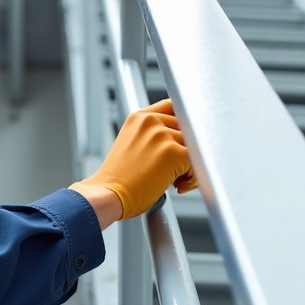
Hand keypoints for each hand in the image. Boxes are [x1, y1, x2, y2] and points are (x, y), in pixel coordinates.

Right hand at [72, 99, 195, 224]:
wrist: (107, 195)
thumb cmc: (118, 181)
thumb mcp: (132, 146)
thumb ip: (153, 137)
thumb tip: (183, 140)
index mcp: (140, 117)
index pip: (174, 108)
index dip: (181, 127)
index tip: (181, 143)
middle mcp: (151, 121)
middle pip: (187, 129)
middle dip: (186, 150)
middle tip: (175, 172)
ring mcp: (162, 135)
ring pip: (194, 146)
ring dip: (190, 166)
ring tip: (174, 181)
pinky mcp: (172, 152)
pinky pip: (197, 161)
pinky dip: (192, 177)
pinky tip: (177, 186)